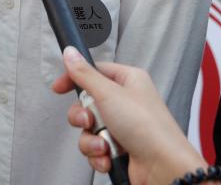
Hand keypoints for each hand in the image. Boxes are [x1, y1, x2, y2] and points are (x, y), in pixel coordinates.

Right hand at [50, 47, 205, 184]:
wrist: (162, 166)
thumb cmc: (148, 127)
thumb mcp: (109, 93)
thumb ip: (85, 74)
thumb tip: (71, 54)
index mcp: (128, 80)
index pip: (94, 72)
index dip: (74, 79)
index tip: (59, 88)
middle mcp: (125, 102)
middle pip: (87, 104)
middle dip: (83, 118)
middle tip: (89, 121)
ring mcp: (122, 126)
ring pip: (89, 129)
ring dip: (91, 141)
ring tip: (104, 145)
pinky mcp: (119, 147)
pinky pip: (95, 148)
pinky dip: (99, 155)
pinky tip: (109, 157)